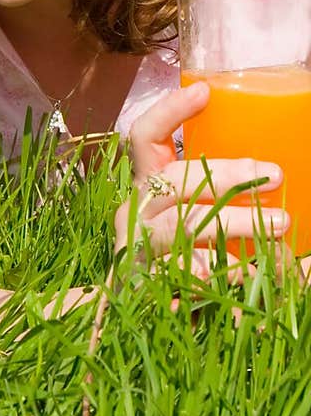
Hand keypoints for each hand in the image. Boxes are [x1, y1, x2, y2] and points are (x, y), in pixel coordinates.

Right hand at [116, 81, 288, 282]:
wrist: (138, 323)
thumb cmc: (187, 260)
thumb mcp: (205, 220)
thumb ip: (230, 202)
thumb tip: (283, 189)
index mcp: (148, 187)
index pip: (145, 138)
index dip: (168, 111)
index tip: (204, 91)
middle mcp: (135, 211)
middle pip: (173, 179)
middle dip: (227, 174)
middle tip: (274, 175)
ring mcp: (133, 247)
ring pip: (180, 224)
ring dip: (232, 222)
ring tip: (278, 225)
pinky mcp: (140, 285)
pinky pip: (178, 273)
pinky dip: (212, 272)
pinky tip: (237, 274)